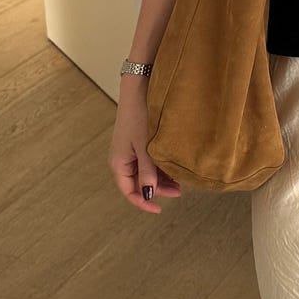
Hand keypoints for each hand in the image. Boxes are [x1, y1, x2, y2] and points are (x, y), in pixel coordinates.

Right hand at [109, 92, 182, 213]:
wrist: (139, 89)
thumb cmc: (140, 117)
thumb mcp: (146, 148)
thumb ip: (148, 172)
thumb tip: (149, 194)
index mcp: (119, 163)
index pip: (129, 192)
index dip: (144, 203)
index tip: (160, 210)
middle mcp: (122, 160)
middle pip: (140, 183)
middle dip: (159, 189)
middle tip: (180, 190)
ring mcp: (130, 151)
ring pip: (146, 173)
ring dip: (162, 178)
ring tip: (180, 178)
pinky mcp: (138, 143)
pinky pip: (148, 161)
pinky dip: (160, 166)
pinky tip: (173, 166)